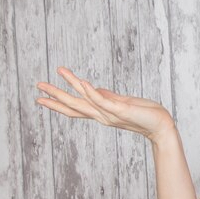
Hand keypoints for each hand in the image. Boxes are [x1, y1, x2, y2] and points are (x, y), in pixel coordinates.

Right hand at [36, 67, 174, 141]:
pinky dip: (92, 92)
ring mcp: (110, 113)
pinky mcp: (121, 109)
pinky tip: (82, 81)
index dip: (58, 102)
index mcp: (102, 113)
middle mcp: (102, 115)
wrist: (161, 126)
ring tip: (59, 72)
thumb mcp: (122, 103)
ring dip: (71, 86)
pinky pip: (103, 101)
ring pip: (85, 100)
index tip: (42, 97)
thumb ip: (107, 97)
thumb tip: (94, 88)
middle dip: (55, 96)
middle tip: (38, 86)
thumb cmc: (145, 114)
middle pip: (74, 105)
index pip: (76, 108)